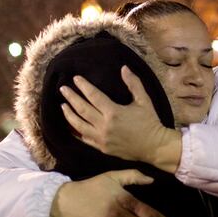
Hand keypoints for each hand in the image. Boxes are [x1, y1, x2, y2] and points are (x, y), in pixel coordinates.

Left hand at [59, 65, 182, 172]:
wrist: (154, 147)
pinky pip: (84, 139)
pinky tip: (70, 125)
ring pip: (79, 125)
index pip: (93, 96)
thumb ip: (134, 83)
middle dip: (71, 98)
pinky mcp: (102, 148)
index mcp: (114, 112)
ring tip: (63, 106)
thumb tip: (124, 68)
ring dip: (69, 114)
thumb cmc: (150, 122)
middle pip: (82, 109)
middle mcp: (104, 126)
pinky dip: (75, 131)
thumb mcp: (144, 101)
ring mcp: (101, 138)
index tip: (75, 78)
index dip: (83, 86)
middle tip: (63, 89)